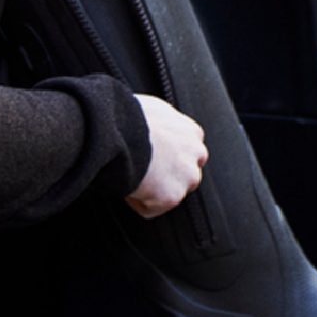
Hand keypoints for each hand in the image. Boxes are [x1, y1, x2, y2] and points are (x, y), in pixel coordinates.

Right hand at [125, 94, 206, 218]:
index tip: (149, 155)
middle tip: (140, 170)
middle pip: (185, 175)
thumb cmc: (129, 117)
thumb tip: (156, 124)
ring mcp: (187, 177)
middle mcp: (196, 154)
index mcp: (192, 132)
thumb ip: (165, 121)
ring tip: (131, 176)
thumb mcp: (154, 109)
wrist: (120, 131)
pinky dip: (137, 202)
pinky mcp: (172, 196)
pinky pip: (150, 208)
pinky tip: (126, 185)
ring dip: (152, 191)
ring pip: (170, 193)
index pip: (187, 152)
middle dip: (165, 177)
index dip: (165, 156)